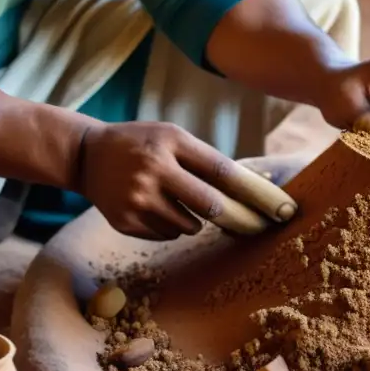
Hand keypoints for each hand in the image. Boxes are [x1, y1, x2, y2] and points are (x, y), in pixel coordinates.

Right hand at [76, 121, 297, 240]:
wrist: (86, 156)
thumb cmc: (141, 143)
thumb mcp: (171, 136)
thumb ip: (206, 158)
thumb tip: (254, 187)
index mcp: (170, 143)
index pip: (223, 171)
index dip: (256, 193)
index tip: (283, 209)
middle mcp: (153, 170)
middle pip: (211, 206)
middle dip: (236, 218)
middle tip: (254, 225)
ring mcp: (137, 198)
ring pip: (190, 225)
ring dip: (196, 219)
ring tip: (178, 200)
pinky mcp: (125, 221)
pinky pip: (167, 235)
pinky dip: (171, 226)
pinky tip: (155, 207)